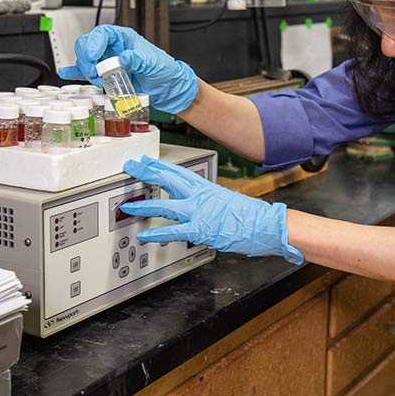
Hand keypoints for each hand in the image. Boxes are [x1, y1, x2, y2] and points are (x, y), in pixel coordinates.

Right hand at [57, 25, 198, 113]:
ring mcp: (107, 61)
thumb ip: (138, 59)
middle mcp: (112, 48)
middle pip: (88, 44)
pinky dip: (75, 72)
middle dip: (87, 58)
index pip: (102, 33)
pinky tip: (67, 73)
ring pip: (85, 58)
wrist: (166, 88)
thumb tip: (123, 57)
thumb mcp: (153, 63)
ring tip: (98, 81)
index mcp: (124, 38)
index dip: (94, 42)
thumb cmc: (163, 70)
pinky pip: (85, 71)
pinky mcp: (105, 74)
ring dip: (86, 70)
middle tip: (94, 72)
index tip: (93, 56)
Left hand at [119, 156, 304, 264]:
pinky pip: (174, 230)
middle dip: (148, 173)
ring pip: (166, 204)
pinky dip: (157, 232)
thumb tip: (203, 206)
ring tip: (128, 206)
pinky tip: (144, 234)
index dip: (160, 166)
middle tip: (132, 166)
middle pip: (169, 180)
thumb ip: (211, 202)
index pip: (179, 173)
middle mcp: (201, 196)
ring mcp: (199, 212)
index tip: (146, 161)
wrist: (266, 224)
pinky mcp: (201, 228)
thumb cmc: (250, 216)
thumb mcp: (227, 202)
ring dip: (145, 204)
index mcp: (207, 188)